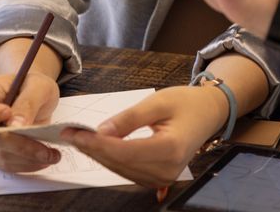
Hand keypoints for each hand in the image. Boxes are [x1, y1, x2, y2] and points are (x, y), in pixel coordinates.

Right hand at [0, 73, 60, 172]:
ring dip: (28, 159)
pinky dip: (28, 164)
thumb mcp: (37, 86)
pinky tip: (45, 159)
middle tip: (46, 150)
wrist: (34, 95)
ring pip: (1, 155)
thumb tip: (16, 126)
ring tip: (53, 155)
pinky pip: (8, 164)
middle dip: (20, 146)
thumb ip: (27, 102)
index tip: (8, 113)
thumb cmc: (32, 86)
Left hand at [61, 85, 227, 187]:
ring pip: (120, 169)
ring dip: (99, 154)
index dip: (97, 143)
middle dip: (93, 148)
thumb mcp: (159, 102)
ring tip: (81, 138)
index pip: (125, 151)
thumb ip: (130, 118)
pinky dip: (110, 159)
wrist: (208, 113)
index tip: (76, 132)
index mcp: (171, 149)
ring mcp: (163, 177)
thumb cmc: (188, 104)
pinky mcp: (158, 178)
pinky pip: (127, 171)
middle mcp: (167, 169)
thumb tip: (102, 131)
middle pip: (120, 163)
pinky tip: (98, 146)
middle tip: (71, 133)